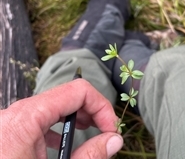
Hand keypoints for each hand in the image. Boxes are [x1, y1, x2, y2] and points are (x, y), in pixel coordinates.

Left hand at [1, 79, 122, 158]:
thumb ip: (88, 157)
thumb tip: (114, 140)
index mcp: (27, 117)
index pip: (78, 91)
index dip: (101, 106)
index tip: (111, 129)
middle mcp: (18, 112)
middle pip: (68, 96)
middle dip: (92, 112)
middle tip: (104, 132)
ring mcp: (12, 120)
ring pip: (56, 105)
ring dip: (77, 117)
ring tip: (90, 132)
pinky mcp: (11, 130)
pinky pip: (42, 117)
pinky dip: (59, 125)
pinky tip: (62, 141)